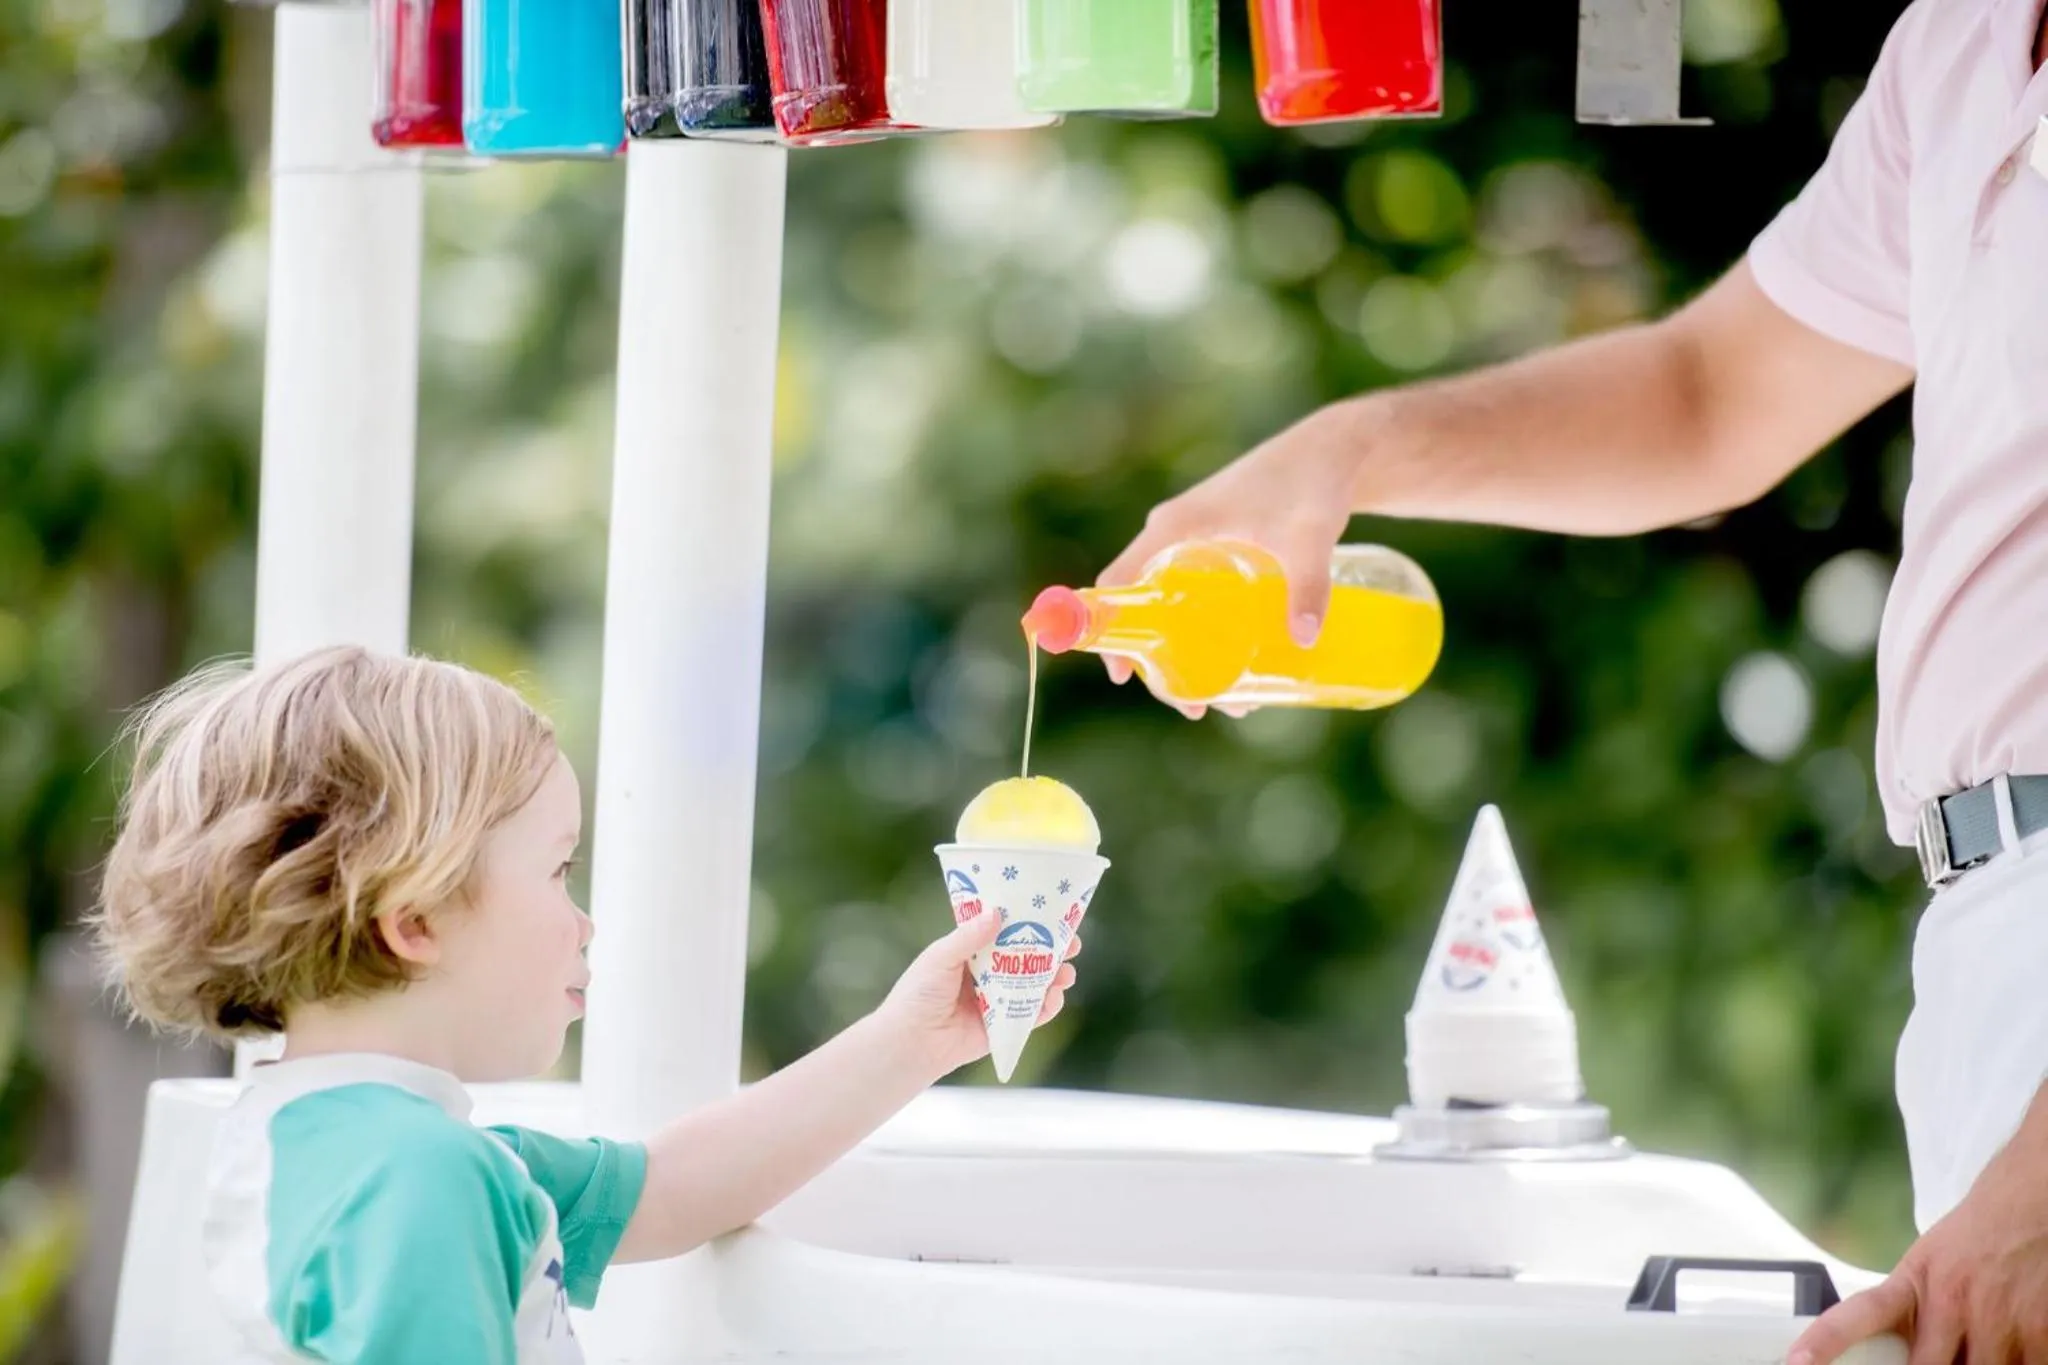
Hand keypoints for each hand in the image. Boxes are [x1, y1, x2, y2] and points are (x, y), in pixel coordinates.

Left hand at [875, 907, 1081, 1078]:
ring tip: (1066, 974)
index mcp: (972, 953)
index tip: (1054, 914)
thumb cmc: (917, 995)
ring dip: (1055, 979)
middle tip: (1072, 944)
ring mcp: (997, 1001)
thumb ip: (968, 937)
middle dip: (1053, 951)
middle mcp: (988, 975)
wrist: (910, 1042)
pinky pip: (1030, 1016)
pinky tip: (1054, 998)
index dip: (1030, 924)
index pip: (1007, 933)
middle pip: (1028, 959)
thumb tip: (997, 914)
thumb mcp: (940, 958)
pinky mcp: (1002, 1027)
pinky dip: (1046, 1008)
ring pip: (1035, 986)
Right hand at [1095, 402, 1363, 719]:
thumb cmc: (1313, 481)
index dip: (1110, 628)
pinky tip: (1238, 668)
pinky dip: (1203, 635)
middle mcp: (1174, 535)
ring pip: (1172, 609)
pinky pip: (1192, 599)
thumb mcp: (1310, 533)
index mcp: (1175, 526)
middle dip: (1164, 662)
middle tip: (1197, 707)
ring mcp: (1195, 543)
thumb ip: (1307, 581)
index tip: (1121, 676)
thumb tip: (1302, 640)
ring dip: (1189, 657)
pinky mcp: (1218, 551)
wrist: (1333, 451)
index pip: (1120, 580)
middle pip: (1146, 607)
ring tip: (1231, 700)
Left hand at [1788, 1087, 2047, 1364]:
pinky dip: (2019, 1363)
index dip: (1826, 1340)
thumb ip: (1912, 1311)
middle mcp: (1950, 1301)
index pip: (1860, 1314)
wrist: (2029, 1202)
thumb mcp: (1928, 1265)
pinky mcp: (2040, 1332)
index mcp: (1914, 1282)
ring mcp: (1997, 1319)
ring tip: (1986, 1340)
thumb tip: (1896, 1355)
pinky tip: (2016, 1343)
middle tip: (1937, 1354)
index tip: (1797, 1361)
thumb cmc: (1975, 1239)